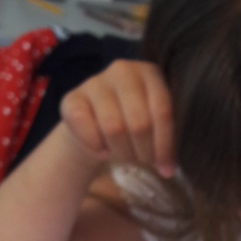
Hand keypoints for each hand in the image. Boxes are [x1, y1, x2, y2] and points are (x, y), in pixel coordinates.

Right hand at [58, 59, 175, 176]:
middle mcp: (123, 70)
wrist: (95, 122)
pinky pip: (86, 128)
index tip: (166, 169)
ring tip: (126, 156)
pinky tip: (103, 151)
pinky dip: (96, 147)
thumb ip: (165, 136)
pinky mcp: (71, 98)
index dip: (165, 145)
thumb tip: (168, 168)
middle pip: (139, 122)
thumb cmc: (133, 121)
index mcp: (150, 73)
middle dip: (144, 151)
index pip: (162, 111)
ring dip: (122, 151)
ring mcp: (95, 82)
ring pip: (114, 128)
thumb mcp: (155, 123)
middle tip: (143, 161)